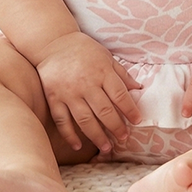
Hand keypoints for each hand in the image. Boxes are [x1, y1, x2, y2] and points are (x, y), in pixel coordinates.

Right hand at [35, 33, 142, 153]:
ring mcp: (69, 92)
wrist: (53, 43)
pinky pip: (62, 121)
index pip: (120, 95)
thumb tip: (138, 88)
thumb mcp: (106, 56)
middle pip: (104, 111)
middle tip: (123, 138)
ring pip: (85, 120)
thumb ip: (121, 74)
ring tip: (107, 148)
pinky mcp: (54, 98)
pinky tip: (78, 146)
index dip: (130, 110)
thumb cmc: (84, 50)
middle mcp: (86, 84)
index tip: (137, 121)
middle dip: (116, 127)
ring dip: (97, 136)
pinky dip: (70, 135)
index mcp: (102, 71)